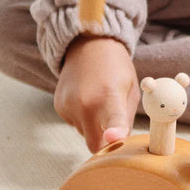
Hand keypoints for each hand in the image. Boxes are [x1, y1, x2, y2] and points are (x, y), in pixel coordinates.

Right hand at [54, 36, 138, 151]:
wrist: (88, 45)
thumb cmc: (116, 68)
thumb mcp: (131, 90)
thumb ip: (126, 120)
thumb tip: (121, 144)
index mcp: (109, 96)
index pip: (113, 120)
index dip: (114, 132)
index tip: (114, 139)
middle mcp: (85, 103)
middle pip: (95, 145)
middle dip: (105, 144)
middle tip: (115, 129)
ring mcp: (68, 106)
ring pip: (85, 134)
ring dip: (94, 128)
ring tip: (100, 102)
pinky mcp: (59, 107)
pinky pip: (75, 124)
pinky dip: (83, 119)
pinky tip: (88, 100)